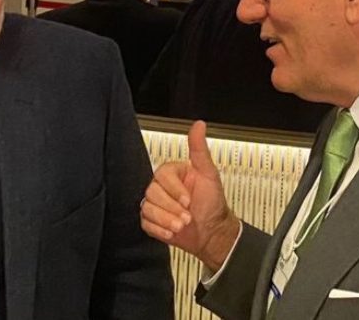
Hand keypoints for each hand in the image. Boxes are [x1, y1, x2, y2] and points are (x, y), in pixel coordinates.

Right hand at [140, 120, 239, 270]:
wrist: (212, 233)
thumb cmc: (212, 204)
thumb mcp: (208, 173)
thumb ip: (199, 149)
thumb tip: (199, 125)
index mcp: (172, 174)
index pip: (162, 176)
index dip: (175, 191)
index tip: (188, 200)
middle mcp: (162, 187)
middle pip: (152, 193)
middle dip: (172, 208)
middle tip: (187, 216)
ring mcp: (155, 204)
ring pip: (147, 208)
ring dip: (166, 220)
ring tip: (181, 225)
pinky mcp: (151, 220)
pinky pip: (145, 223)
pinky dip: (159, 230)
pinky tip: (171, 231)